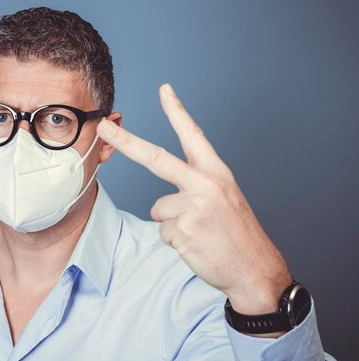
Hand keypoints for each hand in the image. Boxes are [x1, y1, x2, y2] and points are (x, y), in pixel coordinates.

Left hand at [97, 83, 291, 314]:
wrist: (256, 270)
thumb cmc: (238, 234)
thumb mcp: (225, 199)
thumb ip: (194, 189)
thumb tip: (160, 203)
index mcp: (216, 172)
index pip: (193, 135)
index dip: (177, 111)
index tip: (165, 90)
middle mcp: (204, 184)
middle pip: (155, 157)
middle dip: (126, 140)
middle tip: (105, 125)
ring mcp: (193, 206)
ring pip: (159, 209)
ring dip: (173, 223)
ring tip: (200, 233)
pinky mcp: (183, 229)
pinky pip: (163, 230)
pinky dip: (176, 240)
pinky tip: (197, 245)